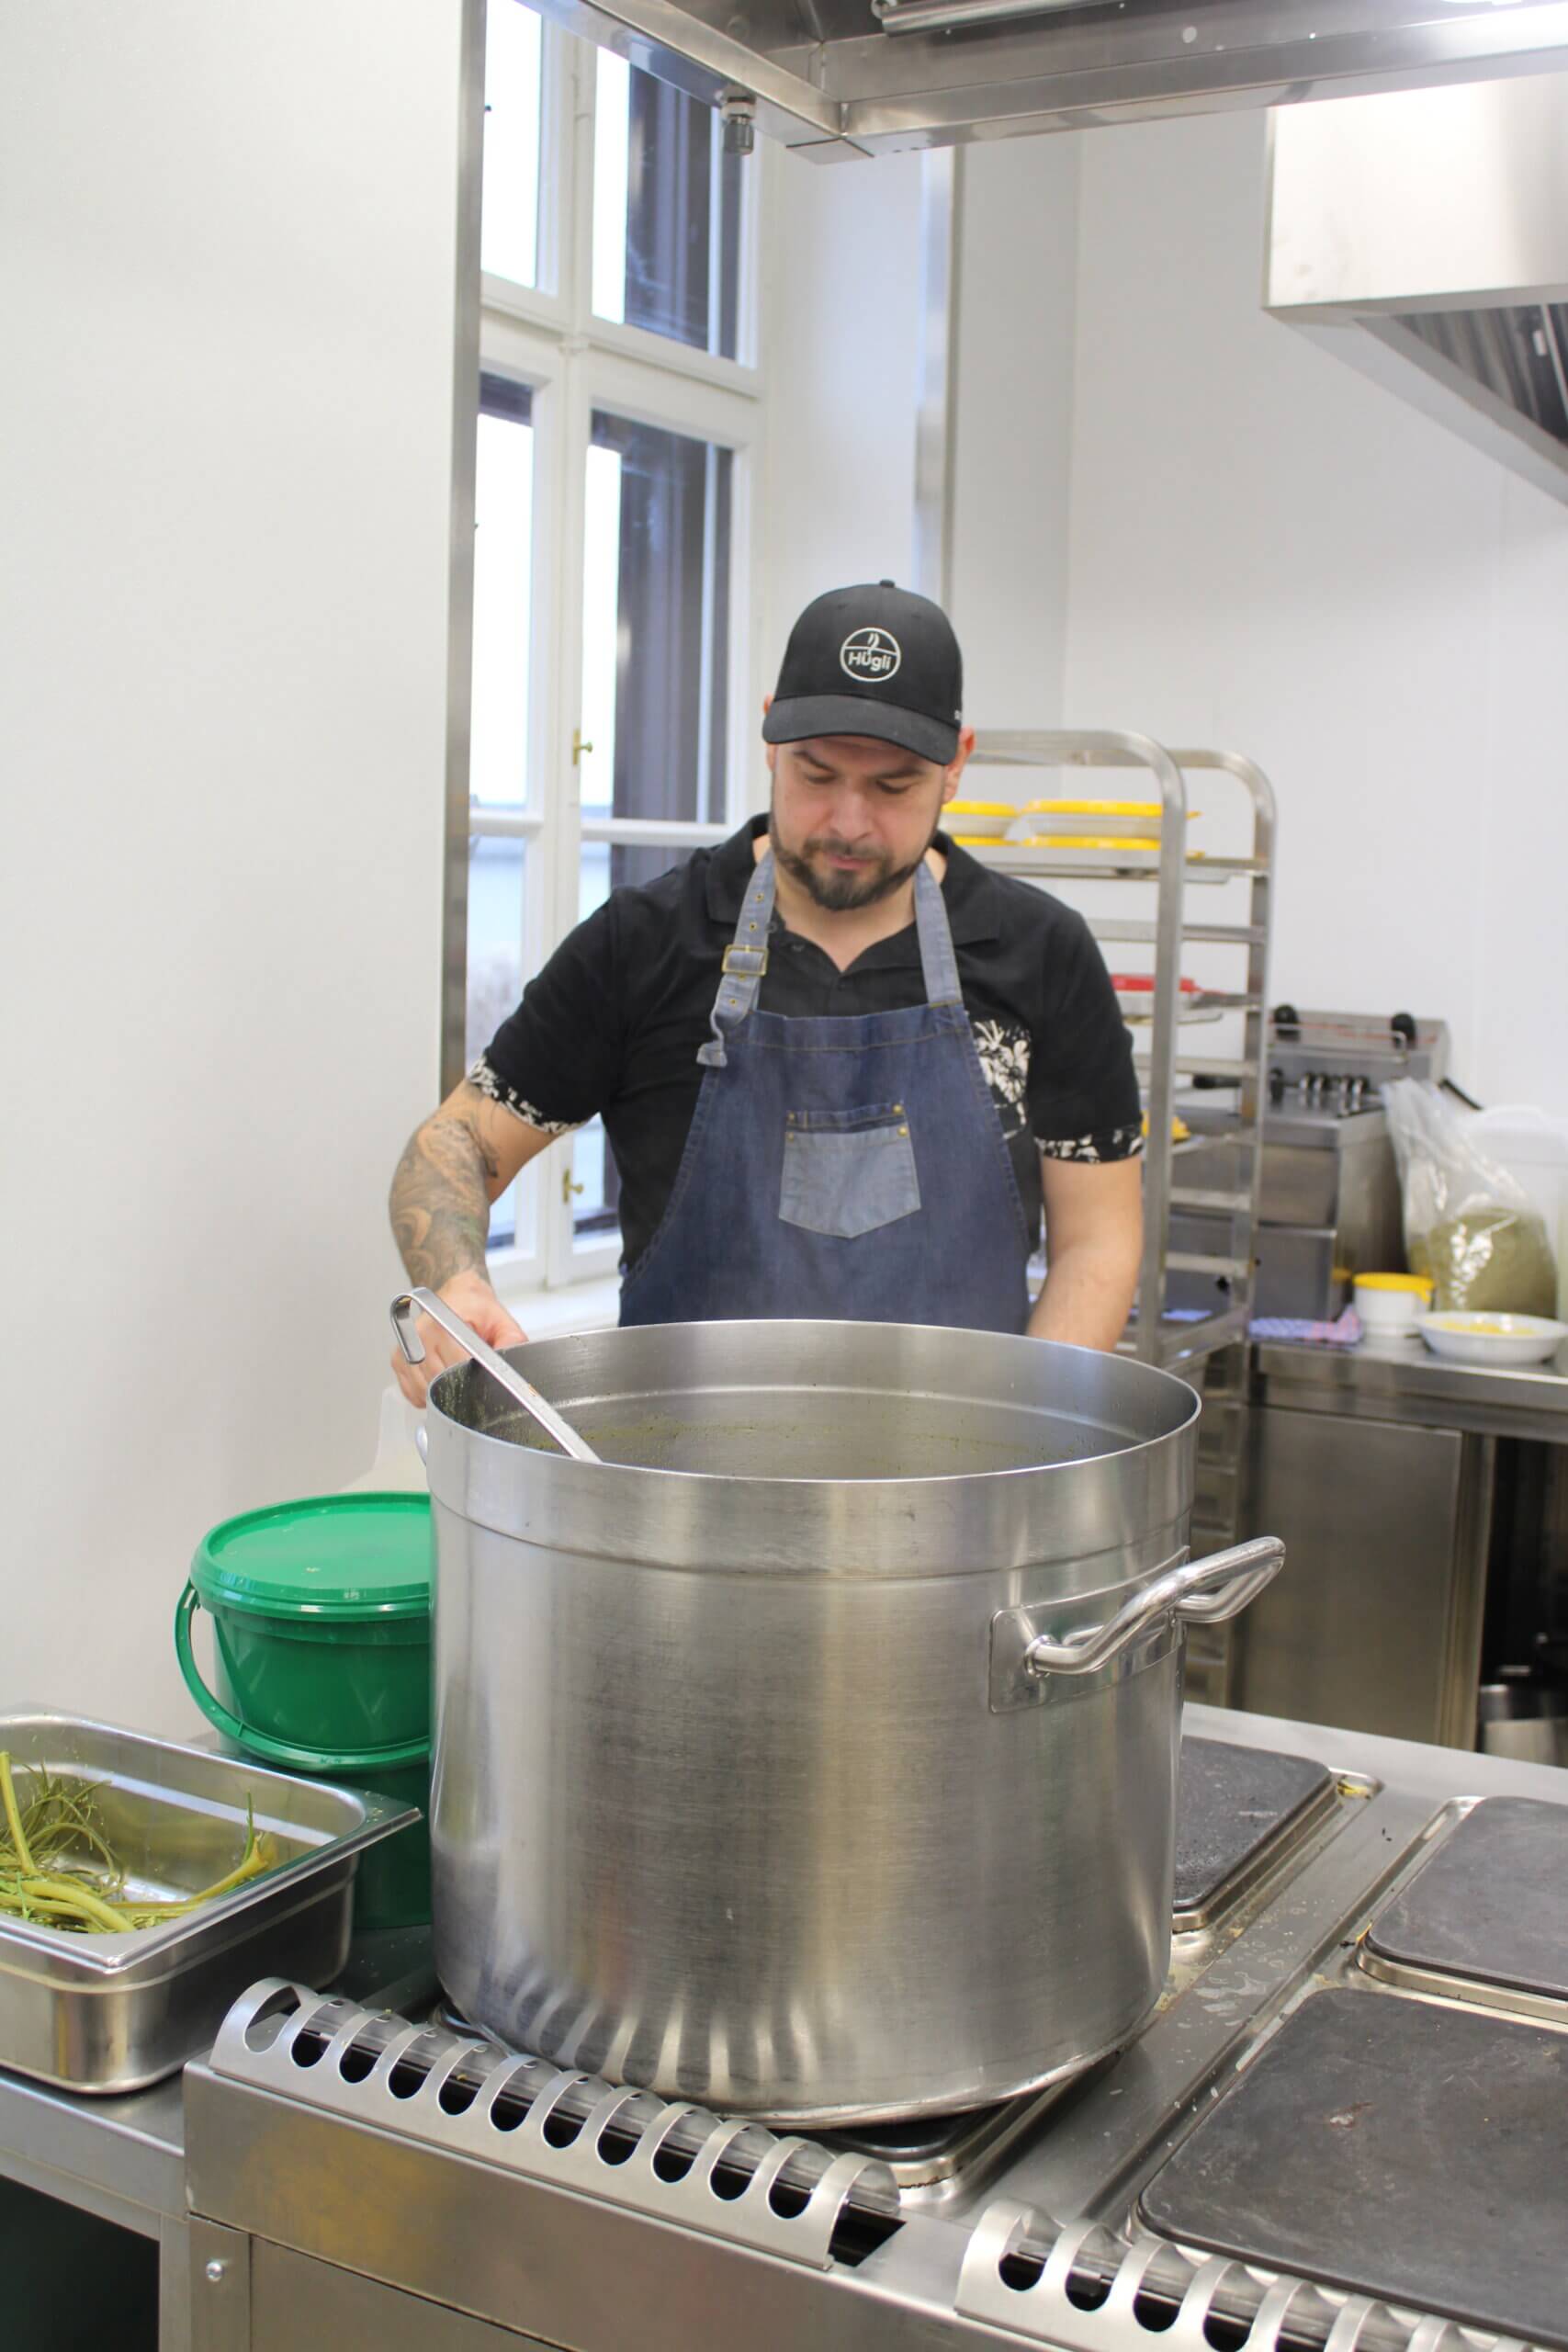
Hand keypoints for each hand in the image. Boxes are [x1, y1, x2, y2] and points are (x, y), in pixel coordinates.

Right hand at [391, 1270, 527, 1408]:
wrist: (455, 1296)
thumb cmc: (474, 1308)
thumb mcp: (500, 1320)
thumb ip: (511, 1340)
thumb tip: (511, 1363)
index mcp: (442, 1322)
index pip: (455, 1365)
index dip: (472, 1377)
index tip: (482, 1381)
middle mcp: (419, 1335)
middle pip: (439, 1381)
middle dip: (459, 1386)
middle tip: (472, 1378)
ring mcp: (405, 1349)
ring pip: (425, 1390)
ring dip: (443, 1392)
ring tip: (457, 1376)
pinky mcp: (398, 1361)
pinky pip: (413, 1393)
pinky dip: (428, 1394)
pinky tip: (441, 1380)